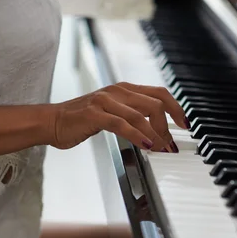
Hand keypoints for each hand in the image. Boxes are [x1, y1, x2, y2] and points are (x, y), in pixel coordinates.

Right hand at [47, 82, 186, 151]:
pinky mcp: (94, 114)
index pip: (160, 93)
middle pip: (155, 103)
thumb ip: (133, 115)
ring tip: (162, 148)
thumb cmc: (81, 119)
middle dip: (168, 126)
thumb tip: (158, 130)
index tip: (184, 124)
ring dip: (156, 134)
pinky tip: (147, 145)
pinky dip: (138, 135)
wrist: (52, 121)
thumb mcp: (113, 112)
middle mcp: (117, 91)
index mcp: (124, 89)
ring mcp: (105, 101)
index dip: (176, 108)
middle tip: (170, 143)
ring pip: (141, 114)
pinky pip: (122, 124)